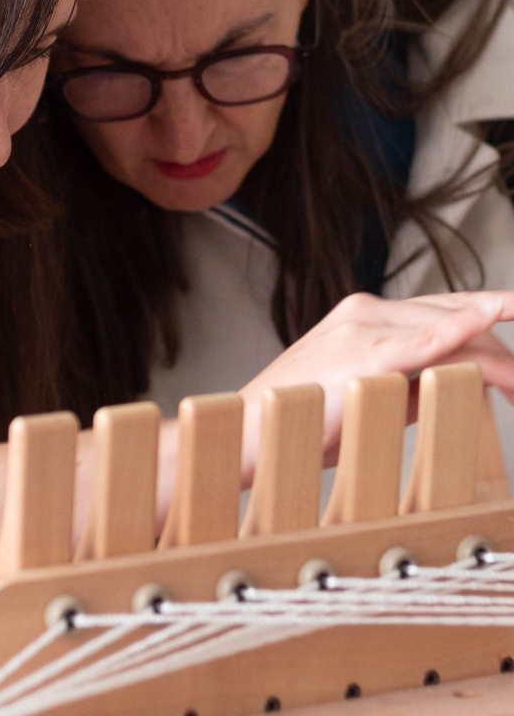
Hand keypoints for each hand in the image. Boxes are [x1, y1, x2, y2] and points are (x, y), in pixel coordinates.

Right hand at [237, 291, 513, 474]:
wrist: (252, 429)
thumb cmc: (300, 418)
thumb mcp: (364, 395)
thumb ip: (410, 384)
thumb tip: (460, 386)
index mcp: (363, 316)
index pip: (441, 313)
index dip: (485, 331)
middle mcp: (364, 311)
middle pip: (455, 318)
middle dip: (501, 352)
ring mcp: (362, 327)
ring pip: (452, 330)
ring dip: (499, 360)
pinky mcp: (363, 354)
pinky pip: (425, 339)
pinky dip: (463, 326)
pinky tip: (494, 312)